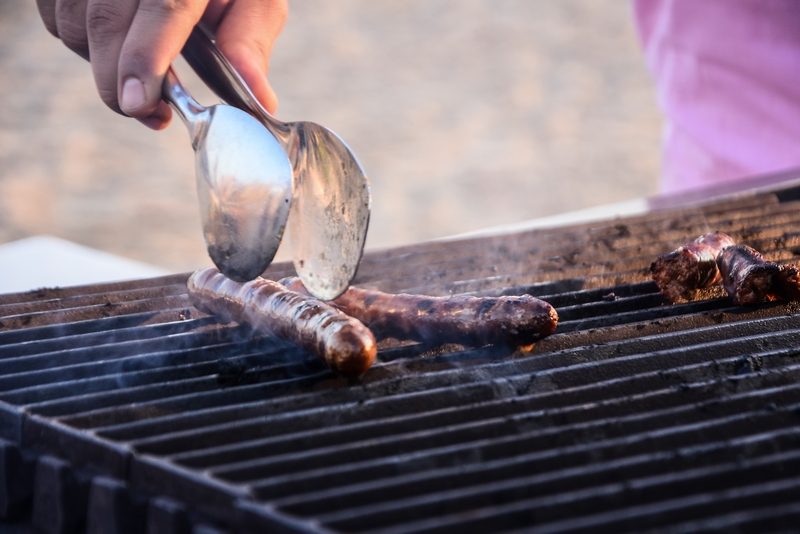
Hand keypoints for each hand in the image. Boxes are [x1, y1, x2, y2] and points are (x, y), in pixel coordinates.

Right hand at [36, 0, 287, 129]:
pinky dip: (81, 41)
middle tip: (151, 113)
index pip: (162, 5)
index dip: (145, 58)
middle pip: (105, 21)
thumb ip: (250, 43)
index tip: (141, 104)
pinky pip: (54, 16)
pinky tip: (116, 40)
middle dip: (119, 82)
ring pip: (74, 25)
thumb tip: (261, 100)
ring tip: (142, 70)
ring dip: (102, 64)